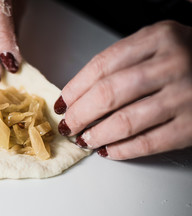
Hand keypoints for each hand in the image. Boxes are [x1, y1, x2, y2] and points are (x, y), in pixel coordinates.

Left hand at [54, 20, 191, 159]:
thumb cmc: (186, 58)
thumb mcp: (157, 45)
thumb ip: (122, 61)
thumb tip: (80, 94)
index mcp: (158, 38)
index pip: (102, 65)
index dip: (75, 88)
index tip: (63, 102)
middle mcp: (172, 64)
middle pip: (108, 93)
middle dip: (80, 114)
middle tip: (68, 124)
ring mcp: (184, 95)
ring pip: (125, 121)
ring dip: (97, 135)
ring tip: (84, 139)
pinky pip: (148, 142)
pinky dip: (122, 150)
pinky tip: (109, 151)